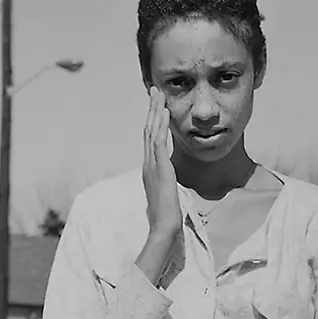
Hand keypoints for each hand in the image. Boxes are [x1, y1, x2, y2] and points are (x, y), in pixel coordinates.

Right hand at [142, 87, 181, 242]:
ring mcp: (152, 165)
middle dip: (151, 109)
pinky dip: (161, 125)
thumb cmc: (166, 216)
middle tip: (155, 91)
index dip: (152, 121)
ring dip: (155, 111)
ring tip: (159, 94)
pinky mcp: (160, 169)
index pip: (150, 140)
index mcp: (150, 169)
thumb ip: (166, 184)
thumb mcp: (166, 195)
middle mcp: (148, 164)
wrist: (164, 228)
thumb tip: (169, 183)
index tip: (156, 106)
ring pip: (151, 131)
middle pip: (148, 130)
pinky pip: (159, 142)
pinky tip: (165, 112)